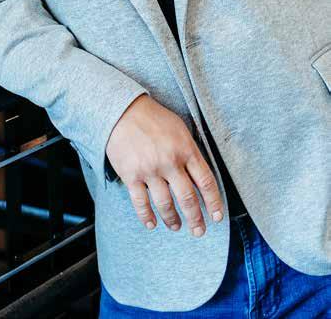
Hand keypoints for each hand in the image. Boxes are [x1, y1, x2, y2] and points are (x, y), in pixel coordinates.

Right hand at [105, 94, 223, 235]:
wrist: (122, 110)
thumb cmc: (153, 118)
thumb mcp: (179, 129)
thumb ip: (190, 151)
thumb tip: (200, 177)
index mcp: (185, 149)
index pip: (206, 181)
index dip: (214, 202)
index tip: (217, 216)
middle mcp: (170, 162)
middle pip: (187, 198)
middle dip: (195, 218)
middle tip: (199, 231)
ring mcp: (150, 170)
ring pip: (165, 204)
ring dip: (172, 219)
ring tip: (176, 226)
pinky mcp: (131, 175)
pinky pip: (141, 203)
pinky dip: (147, 216)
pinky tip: (151, 223)